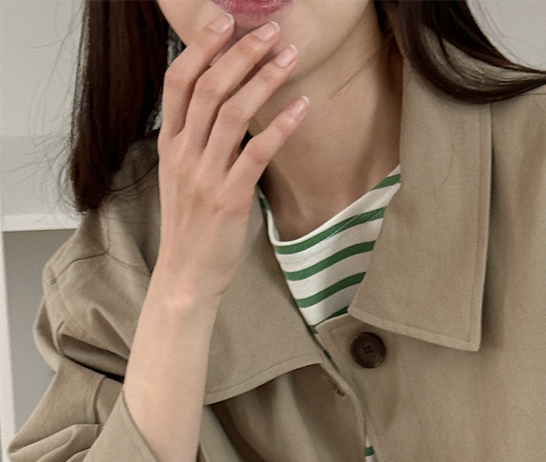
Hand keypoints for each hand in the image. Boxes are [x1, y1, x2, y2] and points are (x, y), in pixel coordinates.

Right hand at [156, 10, 308, 317]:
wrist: (185, 277)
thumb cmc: (190, 225)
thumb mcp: (180, 174)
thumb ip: (194, 136)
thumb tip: (220, 98)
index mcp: (170, 143)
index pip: (178, 81)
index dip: (201, 46)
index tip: (224, 20)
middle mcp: (183, 154)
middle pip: (208, 87)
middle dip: (241, 52)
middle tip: (269, 30)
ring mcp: (205, 176)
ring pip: (232, 112)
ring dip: (264, 79)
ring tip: (289, 57)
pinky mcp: (229, 199)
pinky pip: (256, 153)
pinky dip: (280, 126)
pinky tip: (301, 107)